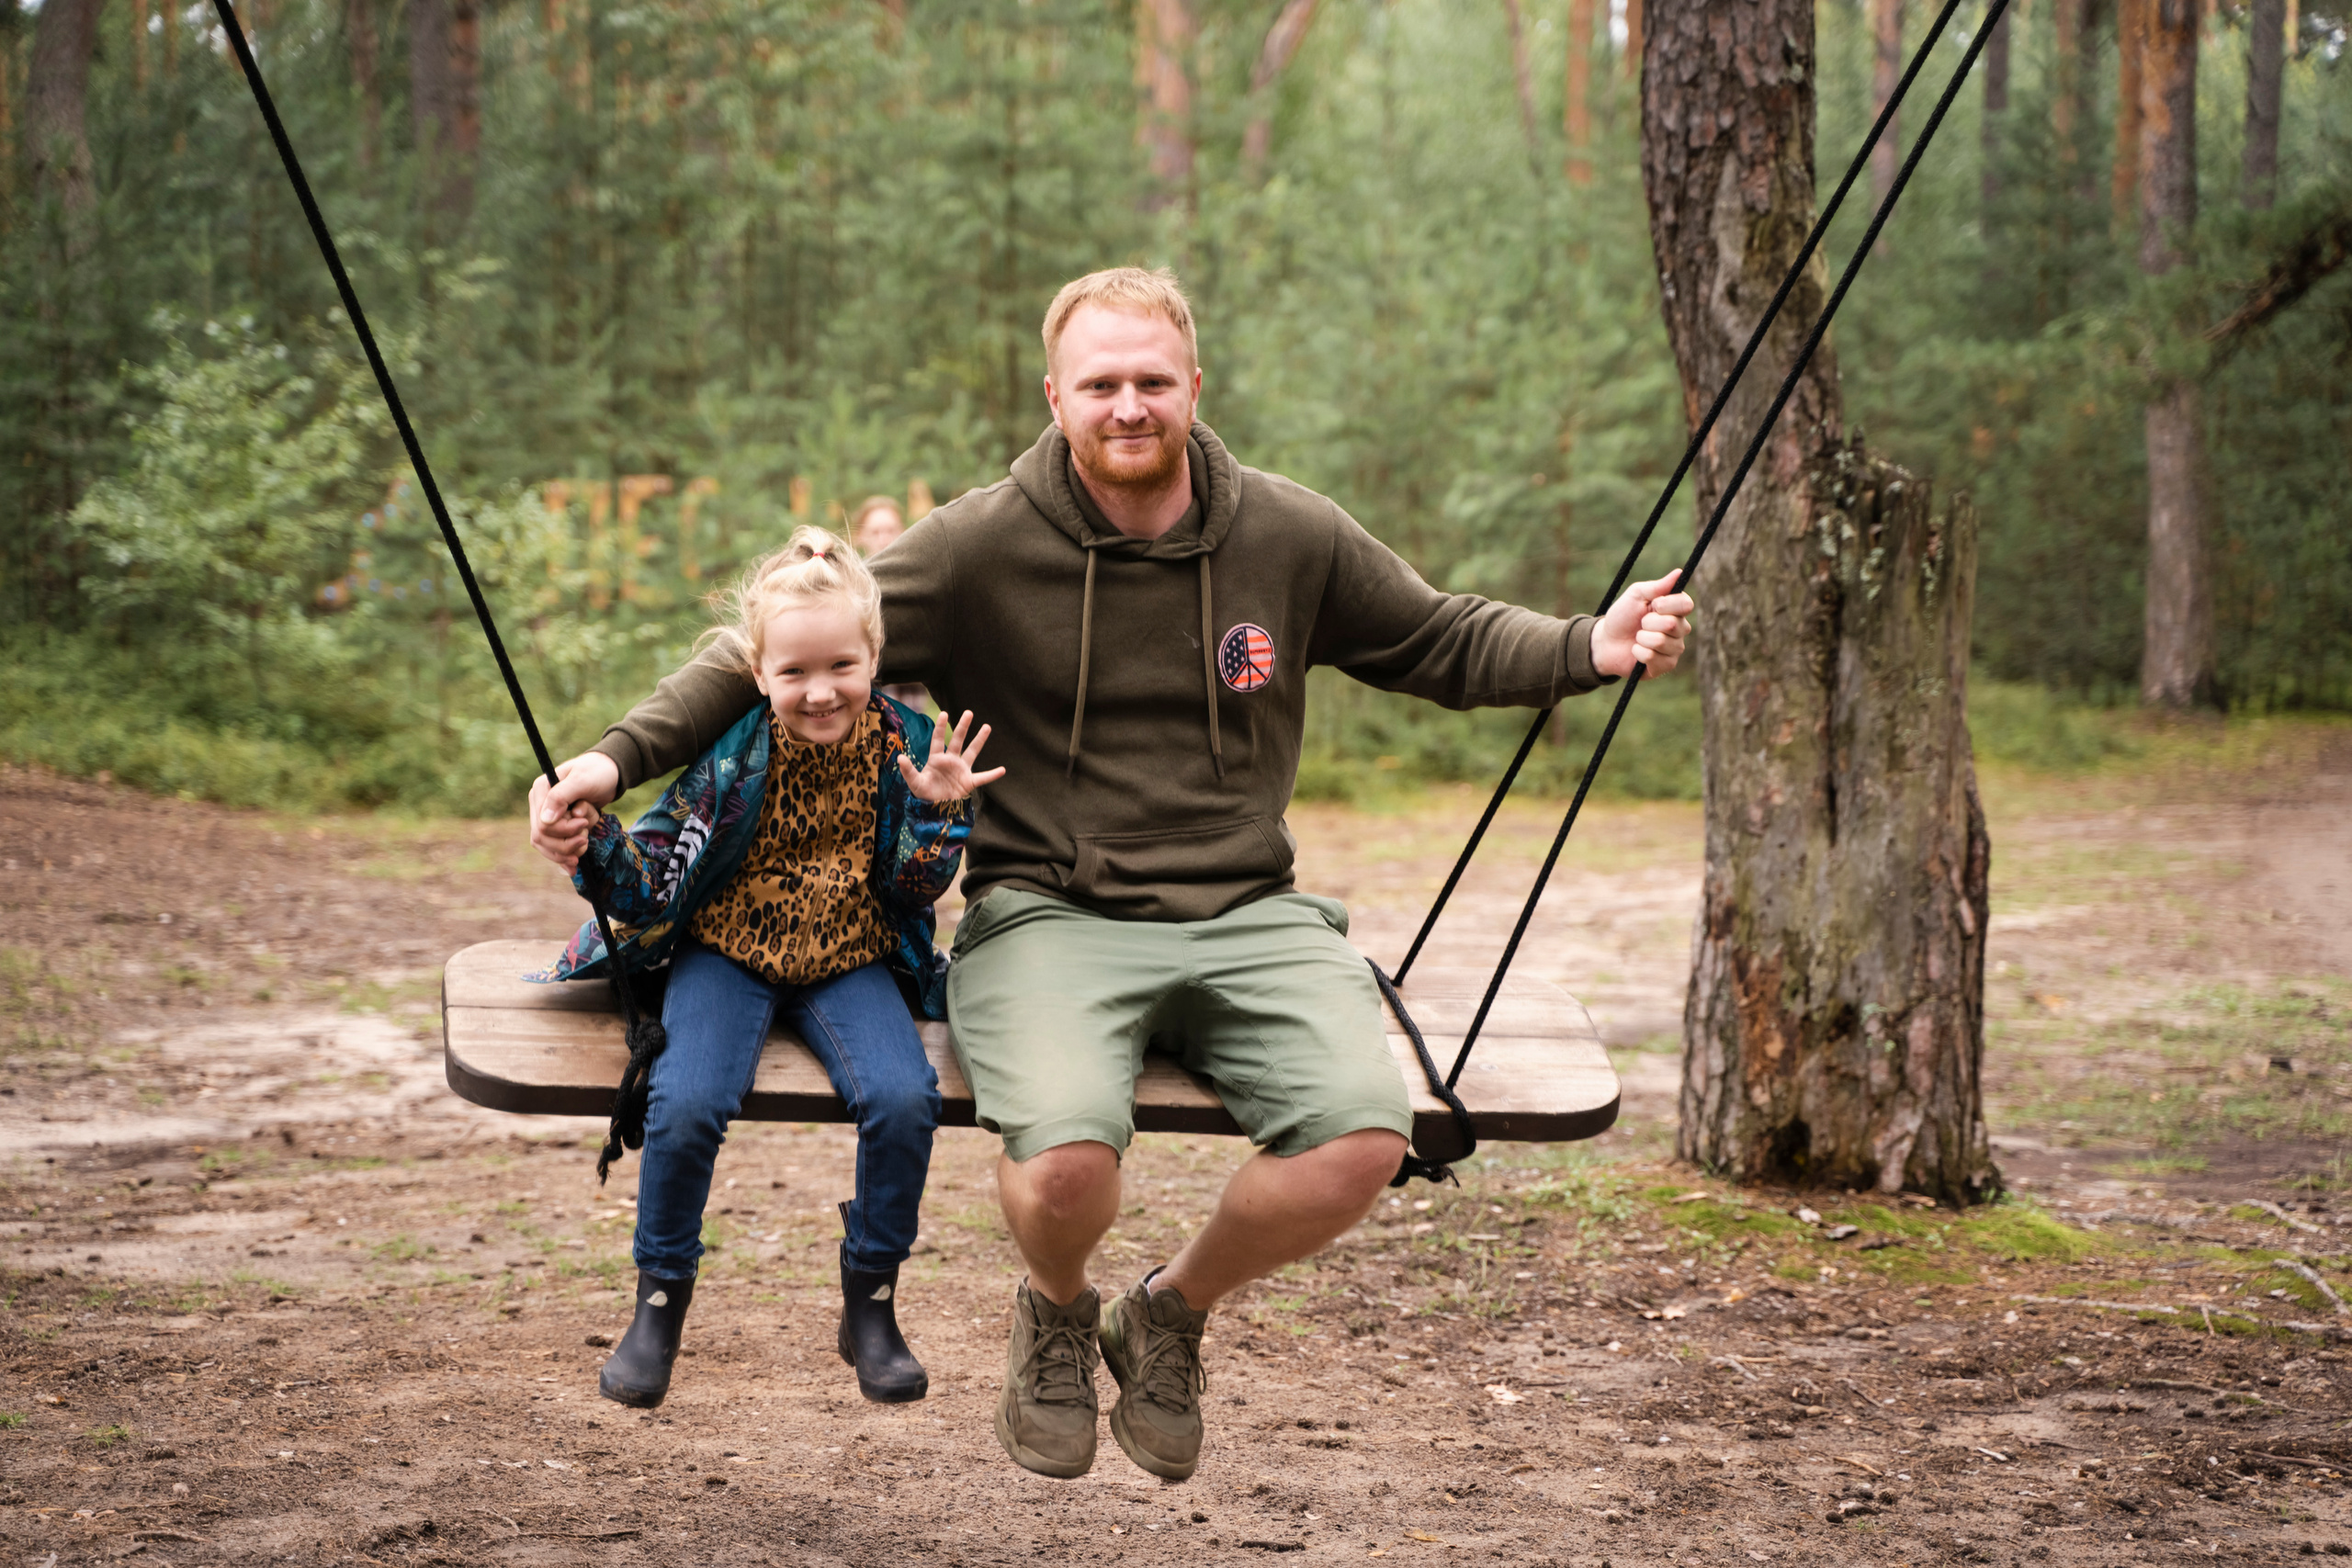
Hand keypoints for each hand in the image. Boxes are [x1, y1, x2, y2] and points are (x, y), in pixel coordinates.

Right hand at [528, 752, 621, 873]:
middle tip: (586, 837)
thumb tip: (545, 821)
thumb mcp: (582, 780)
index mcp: (541, 790)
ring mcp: (545, 817)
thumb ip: (562, 797)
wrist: (609, 774)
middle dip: (565, 843)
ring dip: (567, 851)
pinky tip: (573, 867)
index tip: (584, 823)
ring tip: (585, 843)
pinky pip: (552, 848)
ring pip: (546, 846)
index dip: (563, 831)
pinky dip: (563, 858)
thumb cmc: (597, 772)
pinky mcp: (555, 827)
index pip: (542, 824)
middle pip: (542, 838)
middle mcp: (539, 804)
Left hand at [896, 711, 1006, 803]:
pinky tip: (1003, 770)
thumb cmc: (924, 794)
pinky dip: (992, 774)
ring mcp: (961, 770)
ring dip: (979, 740)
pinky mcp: (969, 782)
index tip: (944, 713)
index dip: (940, 727)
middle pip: (957, 740)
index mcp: (936, 759)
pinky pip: (983, 777)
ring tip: (987, 727)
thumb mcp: (915, 783)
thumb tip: (900, 758)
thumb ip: (908, 770)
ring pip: (972, 752)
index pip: (938, 739)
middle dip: (962, 726)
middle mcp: (950, 761)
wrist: (936, 810)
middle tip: (969, 712)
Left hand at [1591, 569, 1694, 680]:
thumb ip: (1657, 587)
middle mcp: (1680, 629)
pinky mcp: (1666, 665)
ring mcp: (1675, 648)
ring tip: (1637, 638)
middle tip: (1641, 623)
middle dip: (1648, 622)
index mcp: (1676, 610)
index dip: (1667, 605)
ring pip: (1661, 642)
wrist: (1606, 641)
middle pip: (1672, 624)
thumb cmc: (1622, 616)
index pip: (1686, 604)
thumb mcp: (1636, 596)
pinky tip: (1636, 651)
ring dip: (1641, 638)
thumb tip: (1679, 572)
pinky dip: (1638, 652)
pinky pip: (1653, 657)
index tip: (1653, 605)